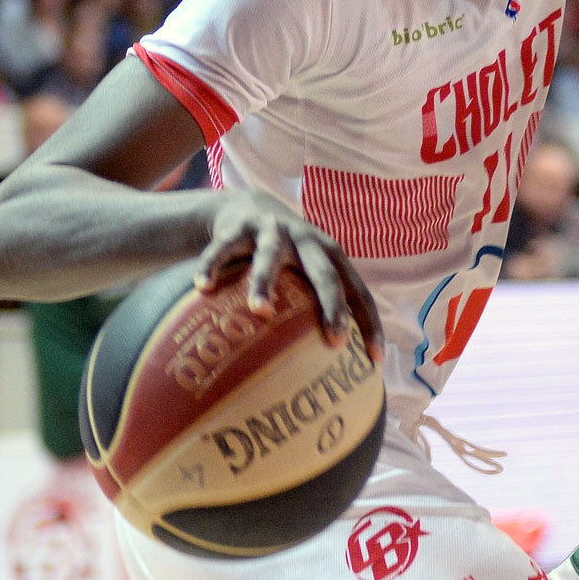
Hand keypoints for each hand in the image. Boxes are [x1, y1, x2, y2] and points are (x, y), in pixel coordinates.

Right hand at [197, 191, 383, 361]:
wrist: (248, 206)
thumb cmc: (283, 256)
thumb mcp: (305, 272)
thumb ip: (313, 310)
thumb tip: (319, 373)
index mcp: (330, 256)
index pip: (357, 292)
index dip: (370, 324)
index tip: (375, 359)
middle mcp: (306, 242)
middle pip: (325, 275)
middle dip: (333, 306)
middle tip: (336, 339)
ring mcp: (272, 232)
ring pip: (269, 258)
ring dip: (266, 283)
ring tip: (260, 311)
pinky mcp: (237, 228)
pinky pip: (222, 248)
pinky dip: (212, 266)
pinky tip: (203, 287)